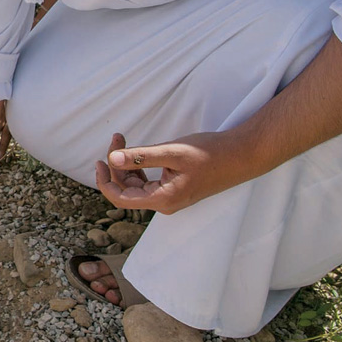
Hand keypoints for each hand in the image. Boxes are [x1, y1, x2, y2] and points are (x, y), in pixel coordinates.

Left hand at [94, 131, 255, 214]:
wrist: (241, 155)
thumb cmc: (210, 153)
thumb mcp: (172, 152)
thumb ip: (141, 157)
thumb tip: (112, 160)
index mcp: (163, 200)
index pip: (121, 198)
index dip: (105, 181)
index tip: (99, 160)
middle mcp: (165, 204)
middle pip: (127, 190)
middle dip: (117, 165)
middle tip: (118, 138)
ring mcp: (171, 198)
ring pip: (137, 186)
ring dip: (127, 164)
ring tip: (124, 139)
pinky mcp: (176, 190)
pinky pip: (149, 183)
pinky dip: (139, 167)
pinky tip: (138, 151)